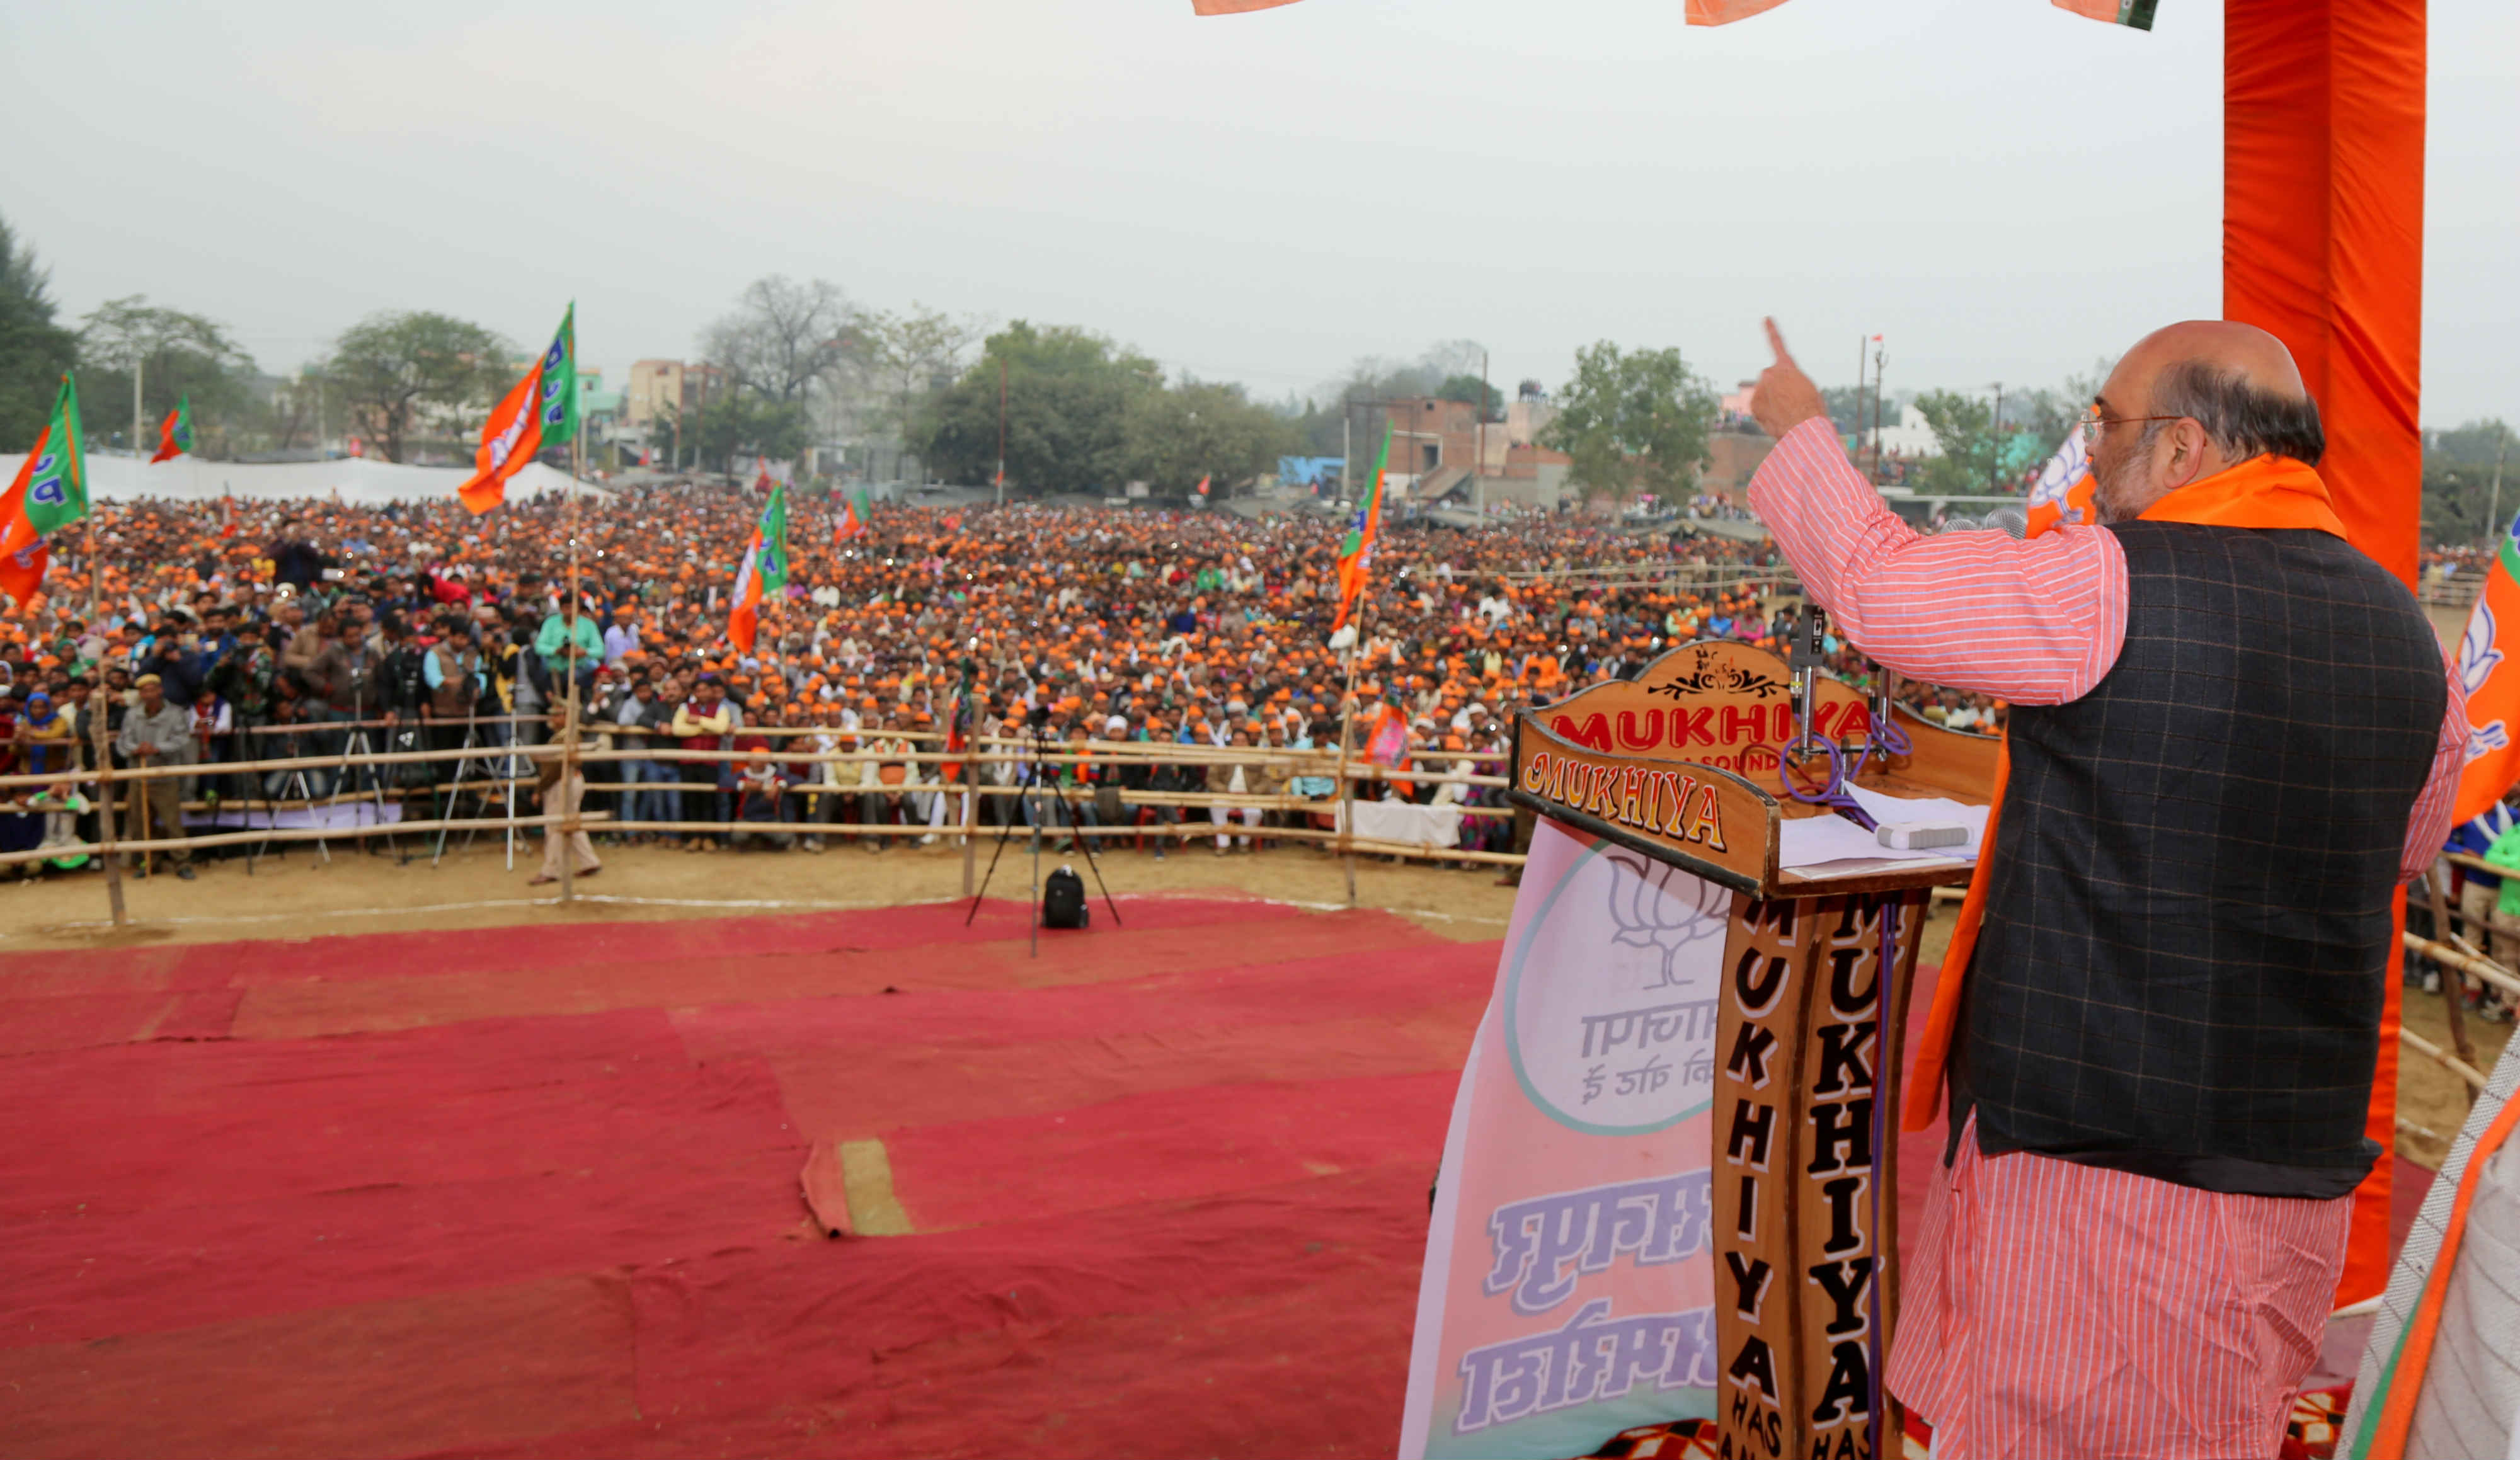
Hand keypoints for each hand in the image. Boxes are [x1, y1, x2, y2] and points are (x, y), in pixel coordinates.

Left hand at [1751, 318, 1828, 440]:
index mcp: (1786, 367)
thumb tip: (1780, 392)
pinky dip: (1764, 413)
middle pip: (1769, 379)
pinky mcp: (1752, 404)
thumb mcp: (1807, 389)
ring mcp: (1758, 388)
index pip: (1778, 344)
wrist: (1804, 426)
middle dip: (1775, 388)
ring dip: (1770, 402)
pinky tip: (1776, 419)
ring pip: (1762, 394)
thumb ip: (1791, 382)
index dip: (1771, 331)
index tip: (1765, 318)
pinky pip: (1757, 407)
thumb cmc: (1812, 409)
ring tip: (1785, 413)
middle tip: (1789, 402)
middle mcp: (1769, 373)